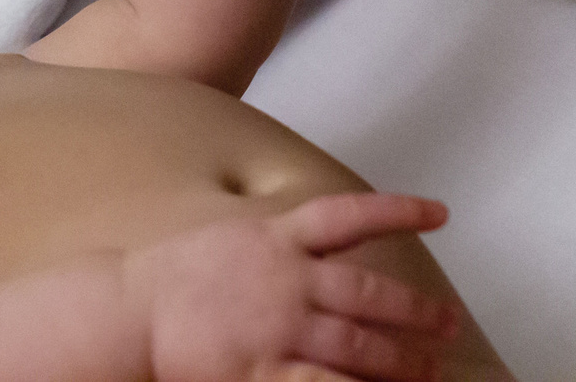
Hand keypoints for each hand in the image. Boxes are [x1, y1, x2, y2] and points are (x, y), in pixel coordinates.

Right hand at [126, 193, 456, 381]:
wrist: (127, 310)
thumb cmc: (173, 275)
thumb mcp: (231, 233)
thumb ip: (279, 238)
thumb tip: (321, 242)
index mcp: (279, 237)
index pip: (352, 215)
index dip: (400, 211)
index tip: (440, 212)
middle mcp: (289, 279)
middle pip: (369, 294)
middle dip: (416, 311)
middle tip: (447, 324)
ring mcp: (279, 328)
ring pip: (357, 346)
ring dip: (399, 361)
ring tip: (428, 372)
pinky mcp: (262, 370)